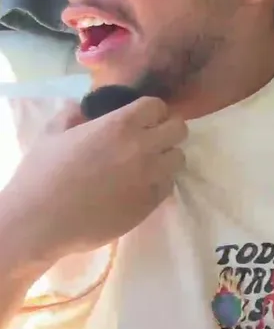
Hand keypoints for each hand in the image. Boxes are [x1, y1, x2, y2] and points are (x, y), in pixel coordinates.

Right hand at [2, 96, 185, 264]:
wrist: (39, 223)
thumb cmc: (41, 175)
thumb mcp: (51, 134)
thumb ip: (72, 115)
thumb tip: (83, 107)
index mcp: (119, 125)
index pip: (157, 106)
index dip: (151, 111)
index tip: (143, 119)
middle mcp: (142, 147)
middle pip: (179, 129)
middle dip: (167, 130)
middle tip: (151, 138)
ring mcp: (150, 176)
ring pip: (179, 158)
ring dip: (166, 157)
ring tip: (147, 163)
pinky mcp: (150, 203)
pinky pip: (168, 185)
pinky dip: (160, 182)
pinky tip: (140, 185)